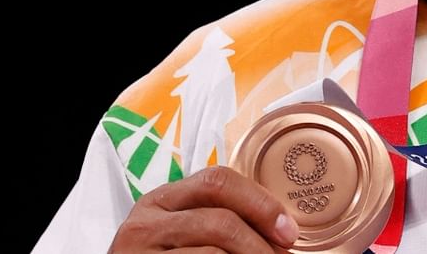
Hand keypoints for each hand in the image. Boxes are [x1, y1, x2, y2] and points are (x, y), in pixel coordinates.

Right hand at [108, 166, 299, 252]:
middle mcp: (145, 222)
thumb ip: (217, 220)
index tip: (288, 230)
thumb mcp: (182, 233)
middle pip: (221, 219)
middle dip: (261, 241)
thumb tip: (279, 230)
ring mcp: (138, 252)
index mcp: (161, 200)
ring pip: (214, 253)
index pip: (218, 180)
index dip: (261, 203)